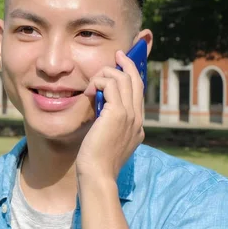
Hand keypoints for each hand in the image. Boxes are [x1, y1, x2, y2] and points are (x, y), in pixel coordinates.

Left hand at [77, 50, 144, 180]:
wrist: (98, 174)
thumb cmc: (96, 160)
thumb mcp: (106, 138)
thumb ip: (109, 122)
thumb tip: (102, 106)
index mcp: (137, 125)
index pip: (138, 93)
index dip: (133, 76)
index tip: (124, 64)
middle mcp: (137, 118)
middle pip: (136, 81)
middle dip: (126, 64)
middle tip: (117, 54)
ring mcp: (130, 116)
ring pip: (123, 79)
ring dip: (105, 75)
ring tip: (92, 84)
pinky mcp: (117, 114)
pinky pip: (110, 85)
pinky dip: (99, 82)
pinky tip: (89, 92)